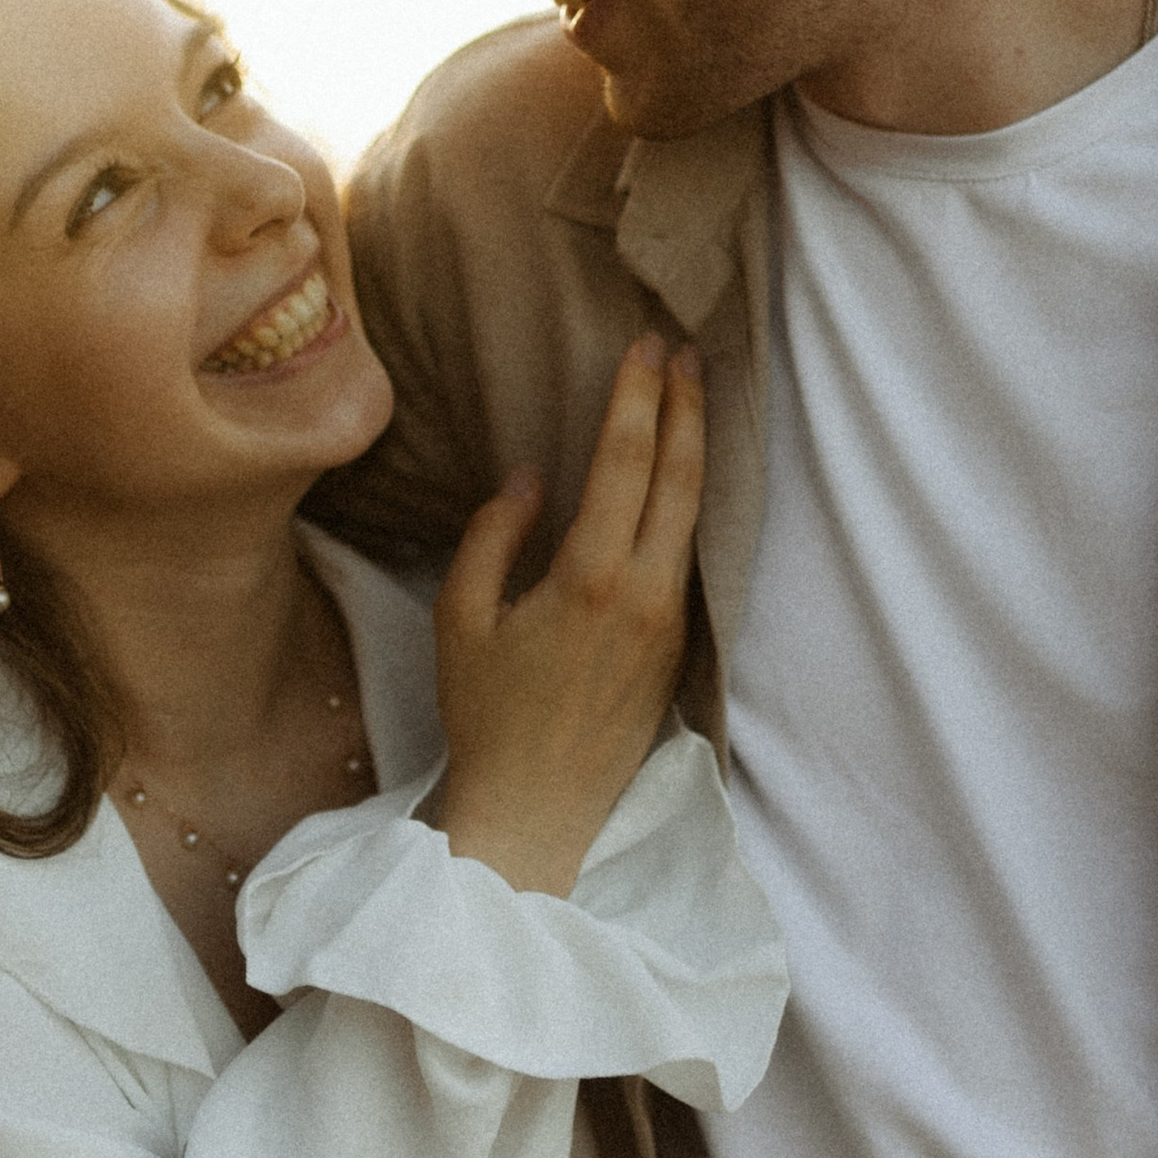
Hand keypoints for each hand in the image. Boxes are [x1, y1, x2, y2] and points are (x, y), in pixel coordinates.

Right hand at [433, 333, 703, 894]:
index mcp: (591, 578)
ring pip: (694, 517)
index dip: (638, 397)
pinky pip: (686, 559)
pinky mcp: (675, 650)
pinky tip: (679, 483)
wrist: (536, 810)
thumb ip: (493, 536)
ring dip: (695, 451)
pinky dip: (687, 506)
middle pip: (681, 478)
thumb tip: (529, 479)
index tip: (646, 347)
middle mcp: (644, 595)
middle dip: (686, 407)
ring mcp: (669, 624)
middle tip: (686, 352)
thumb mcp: (461, 619)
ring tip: (693, 399)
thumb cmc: (485, 717)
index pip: (626, 462)